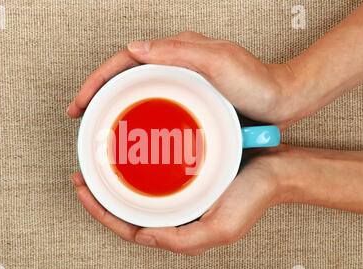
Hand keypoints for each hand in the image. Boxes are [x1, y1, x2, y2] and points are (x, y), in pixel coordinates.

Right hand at [67, 31, 296, 128]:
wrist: (282, 100)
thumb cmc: (257, 82)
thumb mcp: (219, 62)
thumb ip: (179, 52)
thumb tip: (135, 48)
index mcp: (178, 50)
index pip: (126, 59)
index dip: (98, 80)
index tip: (80, 103)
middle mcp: (176, 62)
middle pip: (125, 73)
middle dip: (97, 91)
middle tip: (80, 115)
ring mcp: (181, 80)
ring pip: (137, 87)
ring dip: (113, 102)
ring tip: (97, 123)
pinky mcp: (189, 97)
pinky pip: (153, 100)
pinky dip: (135, 111)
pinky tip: (130, 127)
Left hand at [71, 148, 285, 255]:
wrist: (275, 170)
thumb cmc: (252, 198)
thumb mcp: (219, 228)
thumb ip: (181, 240)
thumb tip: (143, 237)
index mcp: (178, 232)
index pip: (128, 228)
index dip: (101, 213)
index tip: (83, 190)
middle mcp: (175, 216)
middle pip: (127, 213)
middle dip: (99, 197)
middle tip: (80, 175)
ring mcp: (179, 198)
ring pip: (136, 196)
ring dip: (113, 184)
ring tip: (94, 166)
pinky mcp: (185, 180)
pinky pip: (152, 179)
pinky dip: (135, 172)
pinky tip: (126, 158)